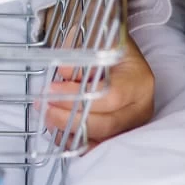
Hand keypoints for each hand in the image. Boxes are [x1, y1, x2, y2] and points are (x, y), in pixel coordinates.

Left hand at [45, 33, 154, 147]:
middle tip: (43, 107)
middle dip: (69, 118)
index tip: (51, 89)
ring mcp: (131, 126)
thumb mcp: (94, 39)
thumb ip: (80, 54)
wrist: (114, 52)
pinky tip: (58, 129)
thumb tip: (65, 72)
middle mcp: (140, 108)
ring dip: (69, 132)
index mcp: (139, 81)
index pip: (111, 95)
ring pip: (101, 140)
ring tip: (47, 117)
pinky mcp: (119, 135)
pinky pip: (96, 146)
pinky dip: (75, 141)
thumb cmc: (104, 43)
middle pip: (106, 124)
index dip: (78, 96)